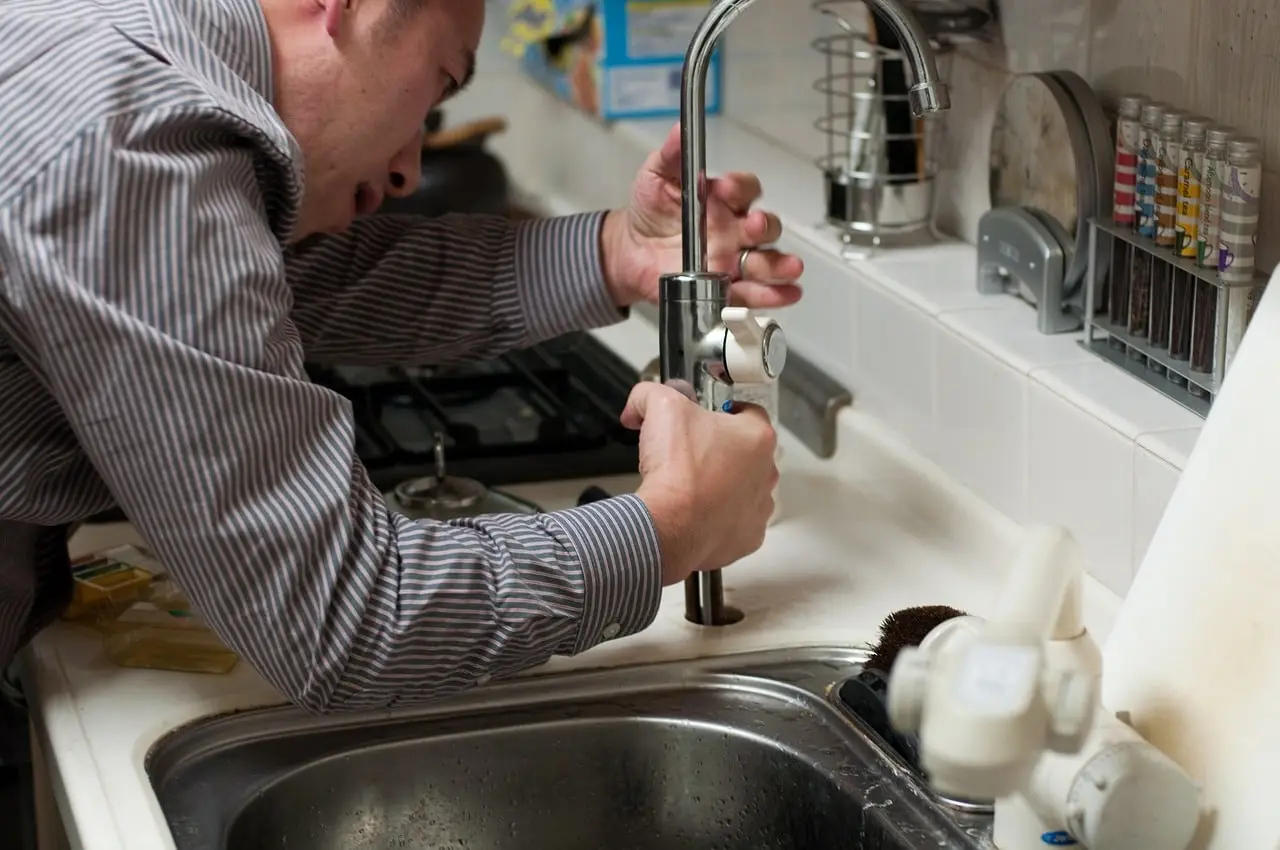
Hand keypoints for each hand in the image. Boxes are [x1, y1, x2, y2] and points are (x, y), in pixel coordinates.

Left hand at [601, 123, 804, 310]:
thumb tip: (680, 130)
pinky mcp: (726, 287)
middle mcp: (734, 229)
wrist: (630, 251)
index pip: (745, 189)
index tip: (722, 188)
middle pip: (764, 227)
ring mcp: (733, 259)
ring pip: (766, 261)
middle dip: (763, 227)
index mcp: (722, 200)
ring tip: (789, 267)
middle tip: (752, 227)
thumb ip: (671, 155)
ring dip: (780, 265)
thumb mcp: (656, 177)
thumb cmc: (650, 212)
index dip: (739, 187)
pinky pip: (754, 292)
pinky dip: (773, 295)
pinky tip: (786, 293)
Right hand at [621, 382, 777, 584]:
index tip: (704, 418)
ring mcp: (760, 508)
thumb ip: (651, 394)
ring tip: (690, 487)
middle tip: (689, 453)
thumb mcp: (660, 407)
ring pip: (743, 489)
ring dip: (722, 486)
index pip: (749, 412)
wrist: (669, 527)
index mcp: (757, 437)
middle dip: (720, 450)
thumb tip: (639, 405)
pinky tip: (695, 513)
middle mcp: (766, 473)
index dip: (723, 411)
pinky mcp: (748, 538)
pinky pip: (735, 522)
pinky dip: (717, 518)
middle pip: (746, 452)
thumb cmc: (677, 470)